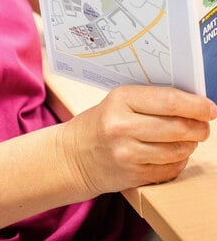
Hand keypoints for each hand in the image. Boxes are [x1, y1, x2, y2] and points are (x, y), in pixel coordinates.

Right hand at [58, 84, 214, 196]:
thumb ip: (152, 101)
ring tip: (186, 140)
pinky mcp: (133, 175)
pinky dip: (179, 161)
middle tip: (202, 127)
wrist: (73, 156)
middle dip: (199, 128)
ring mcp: (127, 153)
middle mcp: (121, 126)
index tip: (209, 108)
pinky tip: (171, 154)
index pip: (169, 101)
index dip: (196, 105)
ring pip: (179, 150)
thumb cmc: (102, 124)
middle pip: (179, 127)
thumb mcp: (118, 102)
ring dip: (190, 145)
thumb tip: (195, 104)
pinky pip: (171, 168)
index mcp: (119, 100)